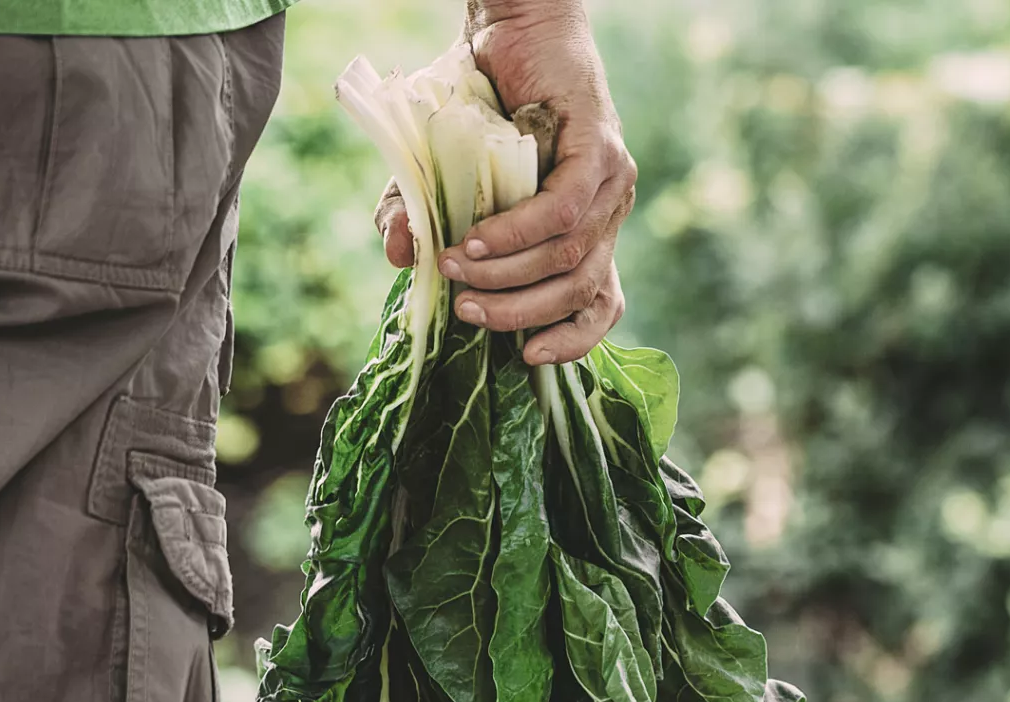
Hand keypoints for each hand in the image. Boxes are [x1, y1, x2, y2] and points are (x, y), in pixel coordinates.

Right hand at [376, 0, 634, 364]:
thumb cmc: (477, 96)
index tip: (528, 360)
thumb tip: (397, 257)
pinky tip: (479, 240)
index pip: (600, 303)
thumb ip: (419, 214)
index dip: (574, 340)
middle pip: (581, 290)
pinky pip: (566, 209)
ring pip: (572, 255)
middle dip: (520, 313)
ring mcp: (612, 181)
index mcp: (586, 228)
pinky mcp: (602, 148)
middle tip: (465, 312)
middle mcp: (608, 210)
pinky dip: (520, 232)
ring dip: (512, 274)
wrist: (509, 23)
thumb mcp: (439, 168)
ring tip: (457, 270)